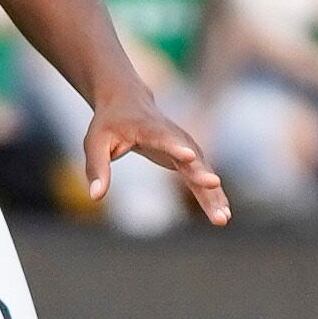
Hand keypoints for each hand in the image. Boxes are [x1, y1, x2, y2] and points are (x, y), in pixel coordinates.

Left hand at [83, 87, 230, 225]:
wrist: (127, 100)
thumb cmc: (108, 123)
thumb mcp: (94, 142)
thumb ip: (96, 168)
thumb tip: (95, 197)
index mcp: (147, 127)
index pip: (163, 137)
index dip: (175, 146)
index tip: (188, 156)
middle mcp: (172, 135)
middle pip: (190, 155)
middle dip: (202, 172)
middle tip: (214, 185)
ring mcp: (184, 146)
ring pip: (202, 170)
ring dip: (213, 193)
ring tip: (222, 218)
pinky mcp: (188, 158)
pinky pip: (202, 178)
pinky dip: (212, 196)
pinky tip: (222, 215)